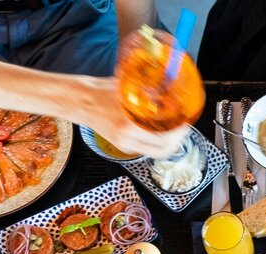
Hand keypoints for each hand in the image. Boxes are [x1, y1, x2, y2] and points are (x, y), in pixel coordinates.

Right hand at [74, 76, 188, 159]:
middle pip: (163, 150)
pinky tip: (159, 133)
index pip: (164, 137)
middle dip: (178, 141)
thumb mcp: (128, 88)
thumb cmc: (102, 91)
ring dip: (168, 144)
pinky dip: (156, 144)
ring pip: (155, 153)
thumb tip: (169, 88)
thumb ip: (148, 91)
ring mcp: (124, 144)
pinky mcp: (121, 146)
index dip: (179, 132)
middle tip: (183, 129)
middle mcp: (127, 138)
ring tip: (175, 132)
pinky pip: (145, 150)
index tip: (185, 123)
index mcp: (129, 124)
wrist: (80, 101)